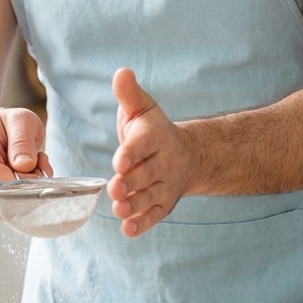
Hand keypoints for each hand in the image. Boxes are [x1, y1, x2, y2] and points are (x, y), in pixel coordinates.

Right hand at [0, 107, 51, 218]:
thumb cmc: (5, 127)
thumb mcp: (20, 120)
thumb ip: (22, 140)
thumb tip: (24, 165)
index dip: (18, 178)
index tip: (35, 169)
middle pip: (2, 194)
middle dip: (28, 183)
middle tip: (37, 162)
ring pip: (10, 206)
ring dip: (30, 190)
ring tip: (32, 168)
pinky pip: (12, 211)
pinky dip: (26, 199)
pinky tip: (27, 180)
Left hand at [108, 67, 193, 236]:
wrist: (187, 155)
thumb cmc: (153, 130)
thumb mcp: (142, 108)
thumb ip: (129, 94)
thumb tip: (121, 72)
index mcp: (155, 137)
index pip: (143, 145)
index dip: (131, 153)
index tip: (119, 161)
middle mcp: (163, 163)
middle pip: (146, 174)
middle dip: (131, 183)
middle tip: (115, 188)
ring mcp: (164, 185)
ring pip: (149, 197)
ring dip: (134, 205)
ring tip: (118, 209)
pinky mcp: (163, 204)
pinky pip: (154, 215)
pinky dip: (142, 224)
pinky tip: (128, 229)